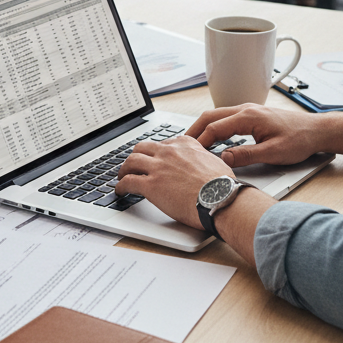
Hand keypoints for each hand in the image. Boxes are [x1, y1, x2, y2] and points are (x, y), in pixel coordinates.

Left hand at [115, 136, 234, 227]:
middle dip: (136, 156)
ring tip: (122, 176)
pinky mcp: (151, 185)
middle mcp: (169, 152)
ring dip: (124, 169)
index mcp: (185, 144)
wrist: (220, 199)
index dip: (156, 152)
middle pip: (142, 147)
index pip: (163, 143)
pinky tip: (120, 190)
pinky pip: (128, 182)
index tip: (154, 158)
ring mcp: (158, 167)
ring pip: (131, 161)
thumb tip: (204, 165)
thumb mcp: (214, 161)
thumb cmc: (222, 186)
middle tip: (133, 164)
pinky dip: (120, 186)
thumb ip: (202, 158)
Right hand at [185, 104, 321, 167]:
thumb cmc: (299, 140)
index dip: (200, 142)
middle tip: (180, 145)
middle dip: (193, 130)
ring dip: (203, 127)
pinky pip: (226, 118)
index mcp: (248, 116)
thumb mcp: (273, 153)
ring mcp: (248, 110)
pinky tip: (212, 138)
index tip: (189, 154)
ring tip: (191, 142)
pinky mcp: (252, 115)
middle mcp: (245, 109)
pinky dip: (214, 126)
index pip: (215, 128)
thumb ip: (246, 155)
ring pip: (217, 115)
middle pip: (210, 116)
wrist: (317, 130)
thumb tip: (223, 159)